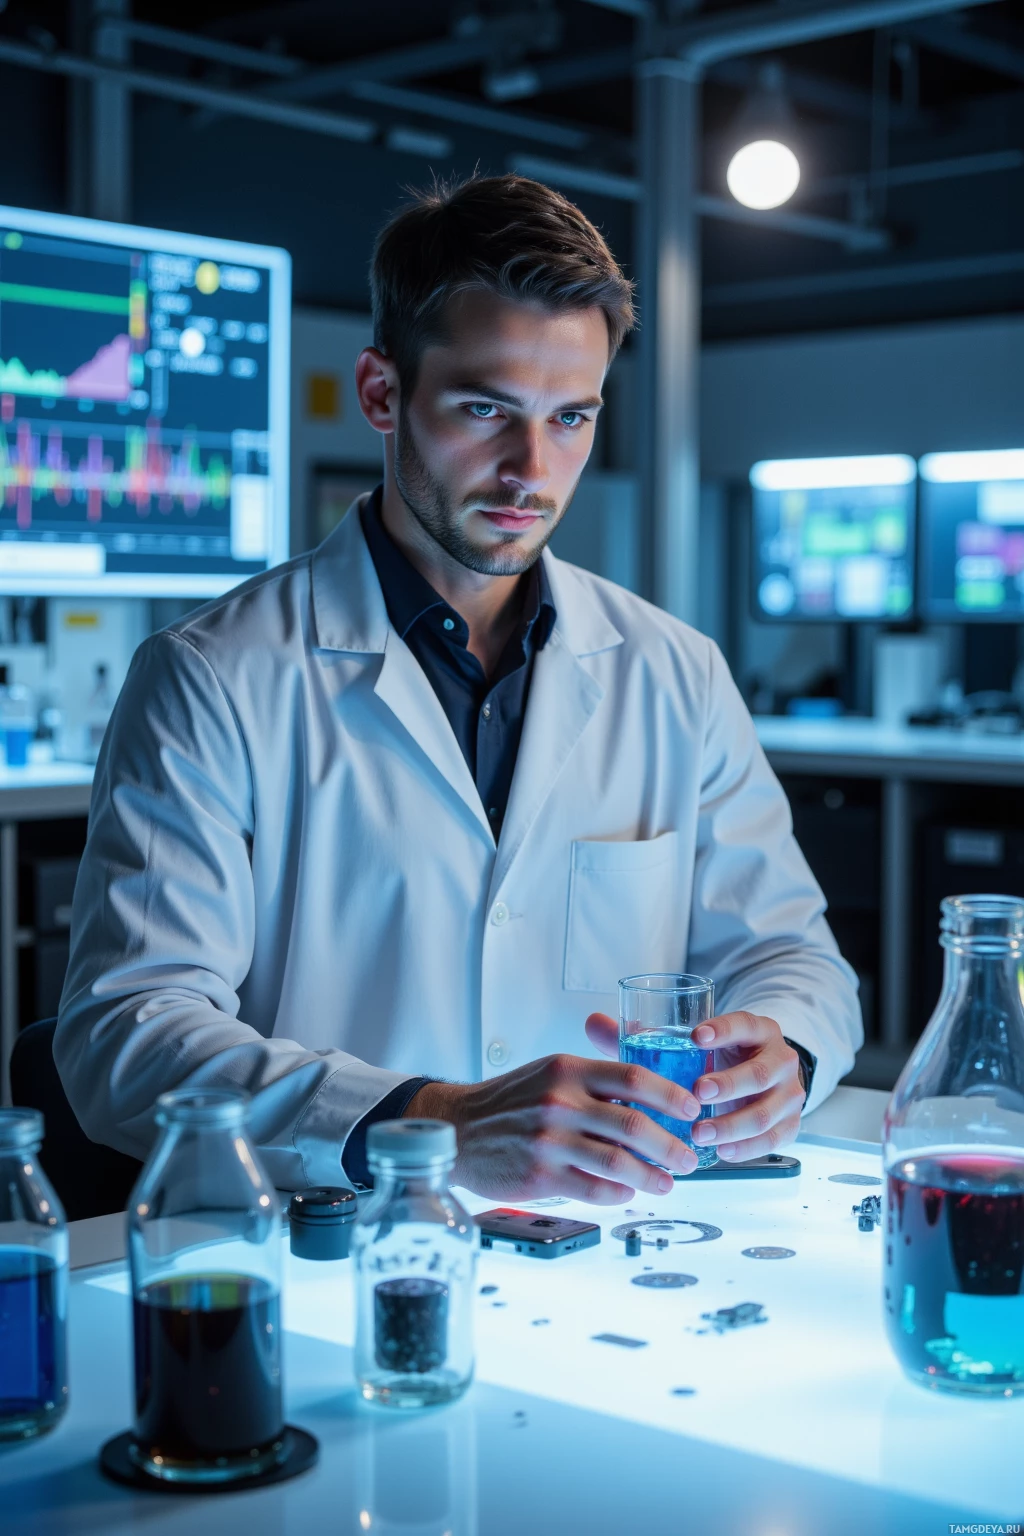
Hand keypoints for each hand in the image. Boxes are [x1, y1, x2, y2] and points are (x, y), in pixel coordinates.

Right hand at [405, 1049, 700, 1204]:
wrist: (459, 1128)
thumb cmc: (510, 1100)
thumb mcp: (550, 1072)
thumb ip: (595, 1080)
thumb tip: (648, 1097)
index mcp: (569, 1070)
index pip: (634, 1077)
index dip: (671, 1096)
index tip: (692, 1108)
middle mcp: (561, 1102)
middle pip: (635, 1124)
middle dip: (672, 1144)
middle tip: (689, 1156)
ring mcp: (550, 1141)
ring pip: (619, 1162)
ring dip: (653, 1175)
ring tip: (668, 1181)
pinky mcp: (541, 1176)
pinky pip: (595, 1190)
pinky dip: (620, 1193)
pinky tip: (629, 1192)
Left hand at [586, 1009, 805, 1164]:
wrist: (758, 1082)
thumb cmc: (714, 1061)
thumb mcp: (690, 1045)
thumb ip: (645, 1034)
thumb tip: (593, 1022)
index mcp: (756, 1031)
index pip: (745, 1024)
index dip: (723, 1030)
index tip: (696, 1037)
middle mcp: (779, 1058)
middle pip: (761, 1072)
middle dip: (729, 1085)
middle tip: (696, 1094)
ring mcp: (789, 1093)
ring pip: (768, 1111)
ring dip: (734, 1124)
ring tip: (700, 1133)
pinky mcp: (790, 1124)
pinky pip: (774, 1140)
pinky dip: (747, 1148)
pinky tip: (723, 1153)